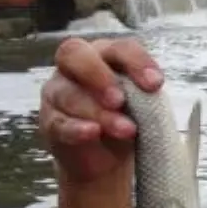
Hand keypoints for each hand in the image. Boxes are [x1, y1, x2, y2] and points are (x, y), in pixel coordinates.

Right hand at [39, 37, 163, 182]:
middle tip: (119, 100)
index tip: (155, 84)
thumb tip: (150, 92)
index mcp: (106, 55)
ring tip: (126, 130)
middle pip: (75, 53)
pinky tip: (93, 132)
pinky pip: (57, 122)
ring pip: (68, 94)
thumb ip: (144, 95)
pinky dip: (76, 128)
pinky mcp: (50, 121)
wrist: (109, 159)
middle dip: (97, 75)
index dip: (137, 61)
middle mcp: (75, 66)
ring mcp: (57, 92)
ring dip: (98, 112)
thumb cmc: (129, 119)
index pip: (119, 48)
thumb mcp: (143, 106)